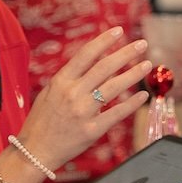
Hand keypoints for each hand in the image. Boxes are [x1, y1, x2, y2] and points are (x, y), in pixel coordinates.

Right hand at [22, 28, 152, 168]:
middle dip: (126, 53)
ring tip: (147, 64)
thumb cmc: (42, 121)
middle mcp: (73, 94)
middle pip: (104, 67)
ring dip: (133, 74)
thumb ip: (72, 79)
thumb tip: (97, 65)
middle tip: (142, 44)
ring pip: (114, 87)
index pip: (86, 54)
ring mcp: (83, 112)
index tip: (119, 31)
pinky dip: (131, 104)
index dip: (104, 40)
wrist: (34, 151)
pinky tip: (142, 95)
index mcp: (61, 81)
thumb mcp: (50, 93)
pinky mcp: (92, 131)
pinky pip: (116, 113)